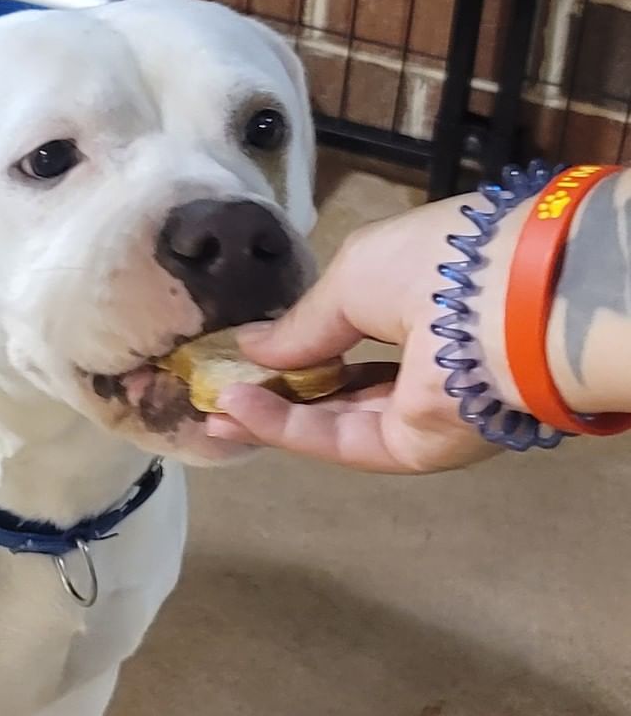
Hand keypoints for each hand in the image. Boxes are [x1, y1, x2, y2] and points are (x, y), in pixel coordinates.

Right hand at [206, 195, 515, 473]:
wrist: (499, 307)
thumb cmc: (429, 266)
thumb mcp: (350, 277)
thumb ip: (301, 324)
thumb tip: (251, 346)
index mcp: (419, 305)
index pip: (350, 332)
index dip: (296, 343)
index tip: (243, 348)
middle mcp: (422, 361)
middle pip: (339, 384)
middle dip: (277, 385)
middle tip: (219, 384)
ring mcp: (420, 409)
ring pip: (333, 419)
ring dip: (270, 412)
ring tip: (215, 401)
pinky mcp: (414, 448)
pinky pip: (338, 439)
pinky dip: (285, 428)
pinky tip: (238, 408)